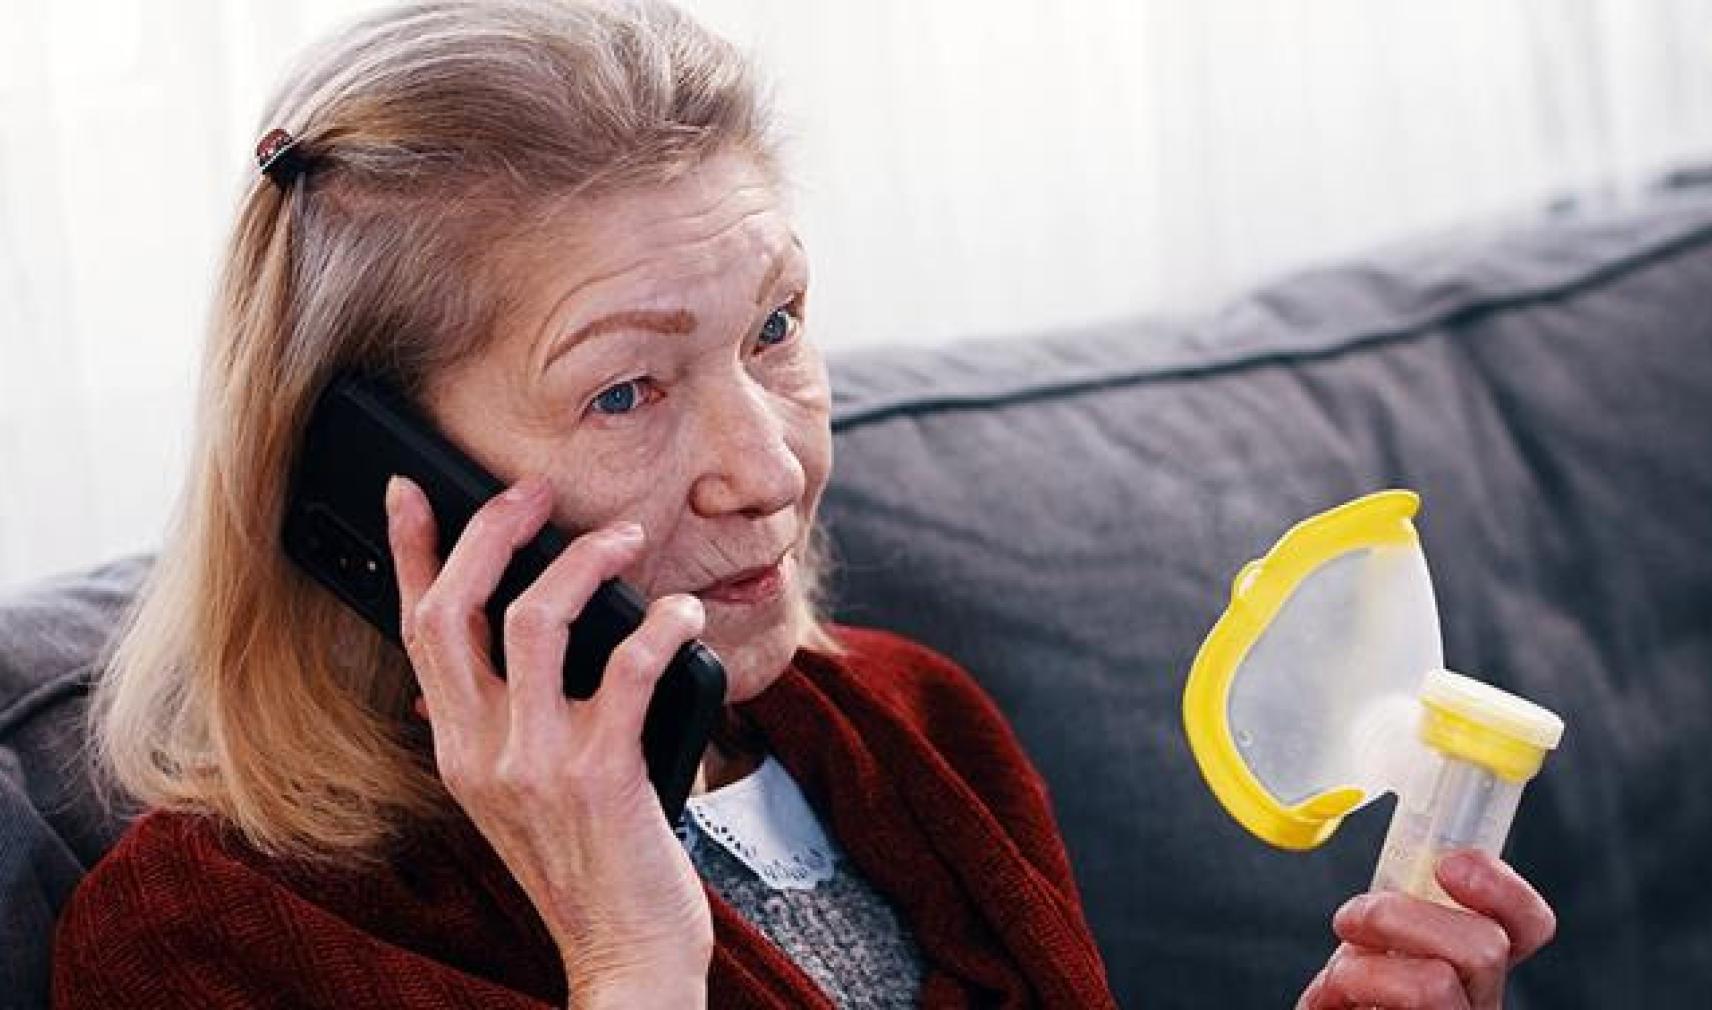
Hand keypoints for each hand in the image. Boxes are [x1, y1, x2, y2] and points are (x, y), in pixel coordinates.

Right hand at [385, 474, 711, 1005]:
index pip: (414, 631)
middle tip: (534, 490)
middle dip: (490, 530)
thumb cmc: (586, 868)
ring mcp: (536, 762)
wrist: (623, 954)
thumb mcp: (514, 799)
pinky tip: (681, 612)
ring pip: (534, 620)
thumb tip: (478, 668)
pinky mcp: (601, 772)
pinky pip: (626, 668)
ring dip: (583, 562)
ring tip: (626, 538)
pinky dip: (659, 624)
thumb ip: (495, 733)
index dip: (411, 552)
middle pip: (455, 609)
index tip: (410, 491)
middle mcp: (480, 751)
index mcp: (456, 749)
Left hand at [1297, 850, 1556, 1008]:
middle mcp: (1478, 1003)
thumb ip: (1399, 911)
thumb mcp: (1374, 940)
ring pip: (1433, 985)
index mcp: (1474, 970)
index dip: (1504, 890)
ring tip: (1338, 978)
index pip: (1526, 926)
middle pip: (1484, 947)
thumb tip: (1401, 850)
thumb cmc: (1352, 993)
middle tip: (1350, 919)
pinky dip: (1338, 993)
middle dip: (1400, 916)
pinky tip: (1334, 1002)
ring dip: (1362, 967)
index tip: (1448, 866)